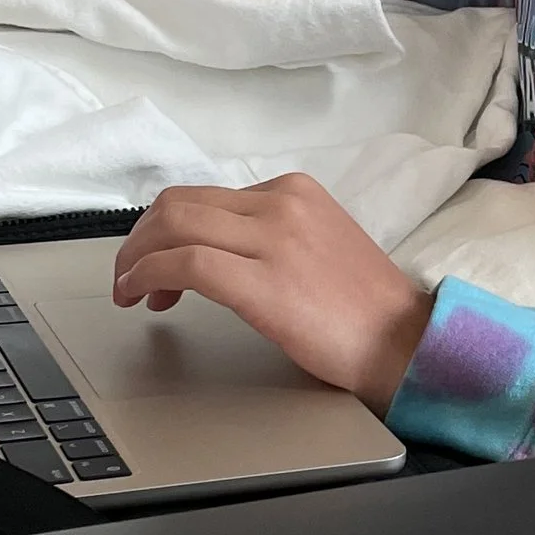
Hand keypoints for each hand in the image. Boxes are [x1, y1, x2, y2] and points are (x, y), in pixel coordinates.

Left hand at [112, 174, 432, 412]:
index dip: (165, 228)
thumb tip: (214, 249)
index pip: (204, 195)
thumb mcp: (317, 244)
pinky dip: (148, 276)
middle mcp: (282, 204)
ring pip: (174, 226)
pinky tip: (142, 297)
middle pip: (179, 204)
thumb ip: (269, 236)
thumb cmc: (364, 308)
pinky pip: (185, 263)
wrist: (405, 342)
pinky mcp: (264, 282)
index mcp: (294, 192)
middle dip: (140, 240)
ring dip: (137, 259)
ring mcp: (274, 240)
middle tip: (129, 275)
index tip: (156, 260)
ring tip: (129, 291)